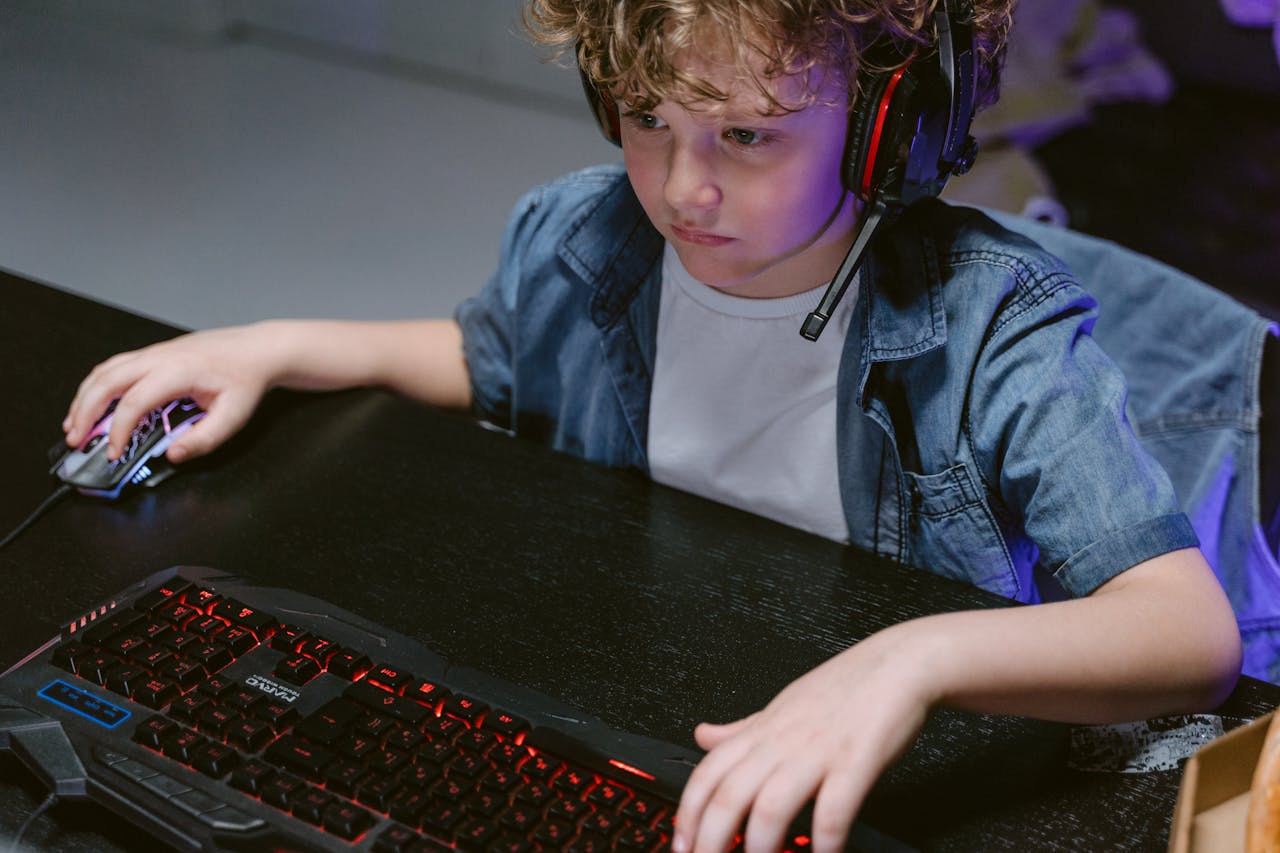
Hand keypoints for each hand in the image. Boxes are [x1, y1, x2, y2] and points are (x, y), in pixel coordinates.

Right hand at [63, 324, 278, 462]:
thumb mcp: (233, 416)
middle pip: (106, 382)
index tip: (113, 453)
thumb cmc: (245, 378)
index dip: (118, 431)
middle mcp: (159, 357)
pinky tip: (92, 403)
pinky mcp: (153, 354)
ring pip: (104, 371)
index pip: (134, 402)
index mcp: (178, 371)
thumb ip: (202, 439)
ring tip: (75, 425)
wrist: (257, 350)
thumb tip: (172, 455)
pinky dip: (96, 385)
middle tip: (76, 440)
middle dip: (84, 412)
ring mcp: (154, 353)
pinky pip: (114, 366)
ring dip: (84, 397)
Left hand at [672, 629, 933, 852]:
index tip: (681, 842)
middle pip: (730, 795)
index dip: (688, 811)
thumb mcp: (782, 705)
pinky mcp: (856, 760)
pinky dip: (825, 839)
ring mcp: (818, 751)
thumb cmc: (844, 688)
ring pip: (771, 805)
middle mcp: (782, 742)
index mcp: (762, 730)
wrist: (898, 664)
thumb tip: (702, 736)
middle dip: (712, 839)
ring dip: (760, 845)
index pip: (709, 772)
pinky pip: (834, 808)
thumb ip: (742, 729)